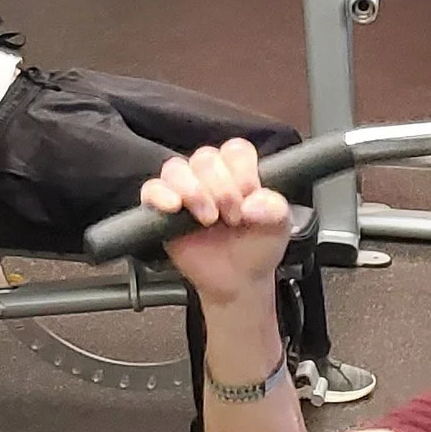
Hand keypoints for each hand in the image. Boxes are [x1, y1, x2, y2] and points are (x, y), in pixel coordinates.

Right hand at [149, 140, 294, 308]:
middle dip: (221, 189)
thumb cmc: (257, 248)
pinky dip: (160, 195)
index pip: (234, 150)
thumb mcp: (279, 226)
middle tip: (232, 217)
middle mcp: (209, 177)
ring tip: (208, 218)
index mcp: (238, 171)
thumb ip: (275, 207)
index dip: (241, 171)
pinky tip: (174, 207)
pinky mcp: (161, 210)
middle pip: (205, 158)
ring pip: (176, 169)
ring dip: (193, 191)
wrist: (238, 281)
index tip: (248, 196)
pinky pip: (151, 189)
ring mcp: (183, 190)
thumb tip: (253, 204)